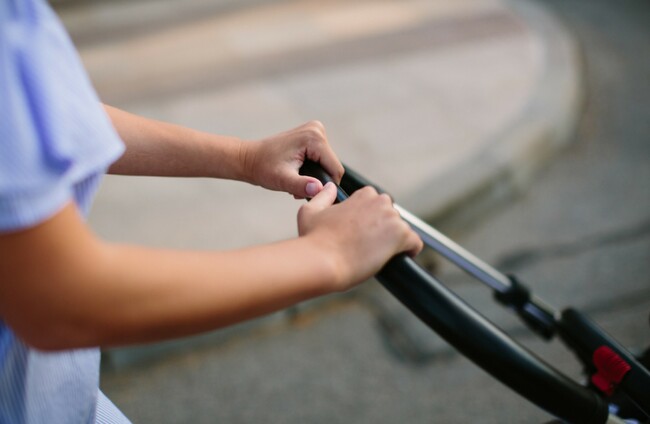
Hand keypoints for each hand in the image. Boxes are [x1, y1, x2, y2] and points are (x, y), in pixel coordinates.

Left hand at [241, 121, 343, 197]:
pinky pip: (321, 158)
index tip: (306, 192)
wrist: (249, 158)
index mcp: (314, 138)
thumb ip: (301, 185)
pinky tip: (297, 172)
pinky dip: (311, 168)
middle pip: (331, 166)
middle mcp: (317, 129)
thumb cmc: (263, 168)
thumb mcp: (282, 180)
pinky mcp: (312, 135)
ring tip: (295, 180)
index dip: (325, 186)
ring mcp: (315, 130)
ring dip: (314, 176)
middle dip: (318, 180)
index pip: (335, 169)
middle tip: (297, 187)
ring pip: (327, 163)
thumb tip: (319, 189)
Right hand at [297, 183, 422, 290]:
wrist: (323, 261)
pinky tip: (399, 257)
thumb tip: (329, 187)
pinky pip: (415, 244)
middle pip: (390, 215)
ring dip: (393, 241)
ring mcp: (393, 219)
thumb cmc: (314, 239)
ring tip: (377, 255)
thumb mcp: (310, 211)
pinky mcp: (402, 236)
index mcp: (363, 196)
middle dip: (383, 228)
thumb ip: (322, 196)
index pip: (376, 202)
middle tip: (368, 245)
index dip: (370, 218)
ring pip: (401, 230)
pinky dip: (410, 251)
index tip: (363, 230)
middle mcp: (381, 203)